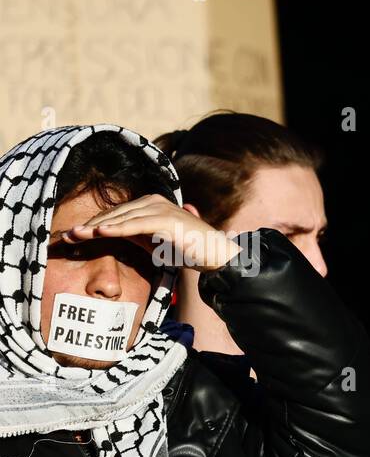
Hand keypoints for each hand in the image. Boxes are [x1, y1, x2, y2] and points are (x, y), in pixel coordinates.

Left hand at [59, 194, 241, 271]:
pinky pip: (135, 225)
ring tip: (76, 235)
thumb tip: (109, 234)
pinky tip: (99, 233)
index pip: (116, 213)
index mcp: (150, 203)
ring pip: (121, 218)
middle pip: (114, 213)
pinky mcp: (165, 220)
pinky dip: (116, 229)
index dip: (93, 224)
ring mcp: (159, 209)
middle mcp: (153, 201)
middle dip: (89, 225)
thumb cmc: (188, 249)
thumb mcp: (155, 241)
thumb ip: (134, 234)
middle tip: (66, 236)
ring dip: (96, 227)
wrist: (215, 255)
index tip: (73, 236)